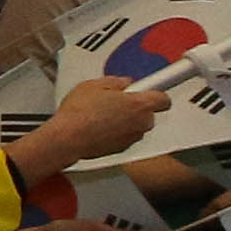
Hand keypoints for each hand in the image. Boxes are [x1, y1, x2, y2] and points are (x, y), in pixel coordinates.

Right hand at [14, 73, 167, 177]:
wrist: (66, 139)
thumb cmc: (78, 114)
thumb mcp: (93, 85)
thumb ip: (115, 81)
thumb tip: (123, 83)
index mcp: (139, 104)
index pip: (163, 98)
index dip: (155, 92)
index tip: (149, 89)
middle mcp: (141, 122)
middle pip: (148, 112)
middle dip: (135, 106)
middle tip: (115, 101)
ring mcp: (132, 137)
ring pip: (136, 125)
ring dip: (125, 120)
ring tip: (102, 115)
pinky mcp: (122, 148)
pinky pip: (125, 136)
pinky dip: (116, 132)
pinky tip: (98, 126)